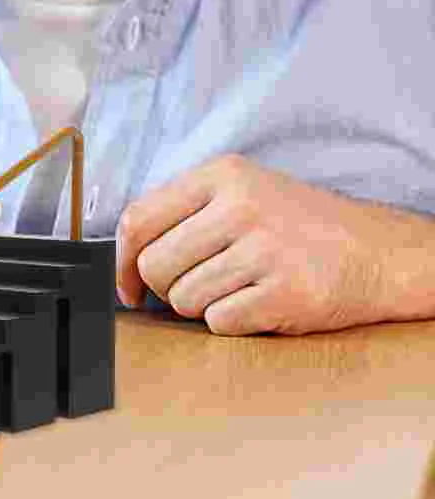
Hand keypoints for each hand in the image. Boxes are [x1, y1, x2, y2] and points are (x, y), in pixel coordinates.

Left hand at [115, 154, 408, 334]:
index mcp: (221, 176)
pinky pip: (220, 322)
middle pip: (155, 265)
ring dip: (201, 306)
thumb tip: (125, 262)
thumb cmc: (297, 225)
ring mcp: (264, 250)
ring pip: (184, 299)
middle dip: (164, 289)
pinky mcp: (285, 293)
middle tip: (191, 288)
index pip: (137, 219)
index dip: (121, 261)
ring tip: (236, 289)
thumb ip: (183, 214)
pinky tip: (257, 303)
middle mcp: (240, 207)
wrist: (377, 252)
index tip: (127, 285)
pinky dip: (231, 322)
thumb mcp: (241, 192)